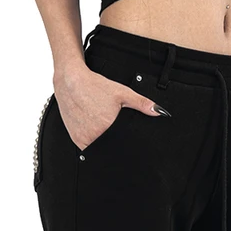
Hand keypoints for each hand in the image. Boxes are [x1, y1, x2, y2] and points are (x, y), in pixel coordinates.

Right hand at [54, 66, 169, 151]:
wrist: (70, 81)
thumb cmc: (95, 86)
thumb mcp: (122, 93)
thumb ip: (142, 104)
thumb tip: (160, 112)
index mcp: (108, 127)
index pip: (123, 144)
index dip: (128, 144)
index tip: (128, 140)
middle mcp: (94, 136)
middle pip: (111, 146)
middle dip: (116, 142)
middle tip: (113, 127)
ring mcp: (83, 139)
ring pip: (99, 148)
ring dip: (103, 142)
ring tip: (102, 125)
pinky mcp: (75, 139)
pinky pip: (87, 147)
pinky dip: (92, 141)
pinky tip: (94, 128)